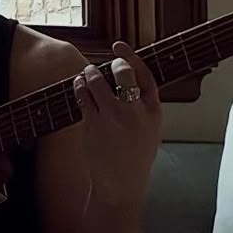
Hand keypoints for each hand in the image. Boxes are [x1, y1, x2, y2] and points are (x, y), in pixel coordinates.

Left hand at [73, 42, 161, 207]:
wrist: (121, 185)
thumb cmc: (135, 158)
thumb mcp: (150, 131)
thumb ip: (143, 108)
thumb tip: (128, 84)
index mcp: (153, 112)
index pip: (145, 75)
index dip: (132, 57)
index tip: (120, 47)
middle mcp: (134, 112)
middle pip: (123, 74)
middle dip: (112, 64)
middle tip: (103, 65)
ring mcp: (113, 117)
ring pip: (98, 82)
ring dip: (90, 73)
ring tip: (86, 73)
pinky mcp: (94, 124)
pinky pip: (83, 96)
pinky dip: (79, 86)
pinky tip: (78, 84)